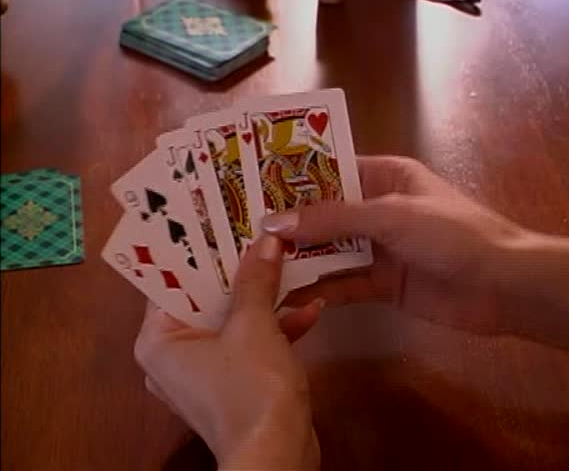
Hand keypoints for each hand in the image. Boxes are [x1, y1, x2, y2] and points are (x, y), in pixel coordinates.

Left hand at [134, 235, 320, 469]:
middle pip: (205, 298)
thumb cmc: (250, 387)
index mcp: (159, 340)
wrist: (278, 457)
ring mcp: (205, 371)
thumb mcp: (254, 325)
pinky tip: (311, 309)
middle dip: (237, 269)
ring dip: (264, 297)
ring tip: (288, 261)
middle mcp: (174, 354)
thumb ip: (257, 279)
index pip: (170, 281)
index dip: (196, 250)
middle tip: (255, 232)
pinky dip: (275, 329)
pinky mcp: (234, 381)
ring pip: (232, 319)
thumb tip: (268, 239)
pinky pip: (249, 343)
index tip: (216, 221)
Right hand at [263, 155, 526, 334]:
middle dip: (289, 223)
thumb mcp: (390, 215)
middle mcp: (378, 209)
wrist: (503, 286)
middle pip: (325, 213)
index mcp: (385, 176)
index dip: (294, 179)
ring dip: (298, 257)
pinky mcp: (381, 284)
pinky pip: (342, 283)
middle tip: (240, 231)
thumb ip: (332, 219)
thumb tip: (274, 223)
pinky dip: (318, 289)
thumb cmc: (450, 234)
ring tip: (253, 264)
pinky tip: (286, 295)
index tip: (250, 187)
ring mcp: (379, 248)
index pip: (331, 170)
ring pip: (329, 250)